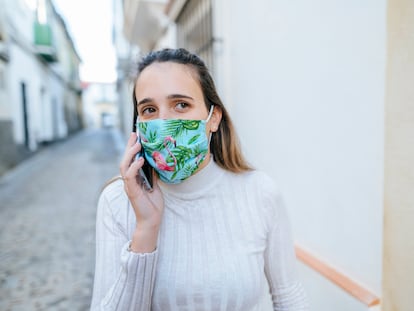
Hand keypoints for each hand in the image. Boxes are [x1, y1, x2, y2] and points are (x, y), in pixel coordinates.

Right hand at [120, 133, 163, 251]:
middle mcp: (129, 180)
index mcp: (134, 177)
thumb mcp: (155, 183)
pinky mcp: (132, 191)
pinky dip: (134, 167)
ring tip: (138, 145)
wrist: (152, 219)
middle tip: (135, 135)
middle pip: (125, 160)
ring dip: (130, 154)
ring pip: (124, 166)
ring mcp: (129, 185)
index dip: (131, 147)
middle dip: (129, 146)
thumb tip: (155, 159)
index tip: (136, 136)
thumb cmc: (153, 203)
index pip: (130, 159)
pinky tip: (140, 161)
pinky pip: (129, 176)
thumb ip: (152, 172)